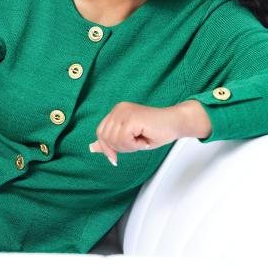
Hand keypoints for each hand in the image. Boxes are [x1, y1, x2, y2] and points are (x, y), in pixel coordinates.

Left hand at [89, 100, 210, 165]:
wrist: (175, 123)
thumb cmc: (156, 131)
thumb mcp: (129, 139)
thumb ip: (111, 141)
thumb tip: (91, 148)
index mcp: (116, 111)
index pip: (100, 132)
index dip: (106, 147)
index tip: (115, 158)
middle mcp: (118, 109)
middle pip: (105, 137)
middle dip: (120, 148)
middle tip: (136, 145)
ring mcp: (124, 111)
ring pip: (114, 140)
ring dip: (129, 147)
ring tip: (141, 141)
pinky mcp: (132, 118)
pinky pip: (124, 140)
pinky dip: (135, 145)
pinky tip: (144, 140)